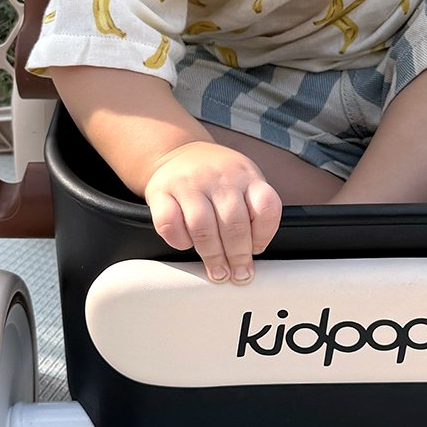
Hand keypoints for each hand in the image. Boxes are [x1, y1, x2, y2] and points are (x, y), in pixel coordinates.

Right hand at [144, 140, 282, 283]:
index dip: (264, 235)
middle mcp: (219, 176)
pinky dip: (179, 240)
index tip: (257, 250)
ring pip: (202, 226)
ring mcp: (189, 182)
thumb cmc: (217, 177)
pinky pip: (169, 223)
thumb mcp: (244, 182)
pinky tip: (187, 245)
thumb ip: (253, 211)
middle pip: (234, 222)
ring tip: (218, 272)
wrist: (178, 152)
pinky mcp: (161, 191)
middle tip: (239, 274)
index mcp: (246, 175)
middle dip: (238, 255)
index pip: (265, 206)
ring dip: (212, 255)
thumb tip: (254, 255)